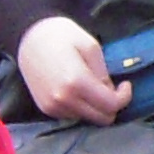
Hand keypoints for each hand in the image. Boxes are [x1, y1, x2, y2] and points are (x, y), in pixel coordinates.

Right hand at [17, 15, 133, 124]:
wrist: (28, 36)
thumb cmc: (61, 35)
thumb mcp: (90, 46)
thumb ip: (103, 73)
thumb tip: (109, 92)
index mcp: (77, 82)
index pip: (111, 105)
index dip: (124, 97)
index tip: (125, 84)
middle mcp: (63, 100)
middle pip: (101, 119)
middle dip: (112, 105)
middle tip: (111, 87)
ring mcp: (52, 107)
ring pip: (87, 119)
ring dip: (95, 107)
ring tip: (91, 86)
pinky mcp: (45, 109)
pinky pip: (72, 116)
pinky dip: (80, 107)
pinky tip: (77, 90)